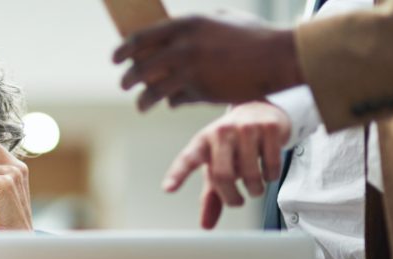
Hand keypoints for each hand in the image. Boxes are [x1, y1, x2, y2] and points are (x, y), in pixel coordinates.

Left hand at [113, 15, 301, 110]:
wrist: (276, 58)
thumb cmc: (252, 36)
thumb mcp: (220, 20)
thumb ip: (194, 27)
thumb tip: (171, 34)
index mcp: (185, 25)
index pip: (140, 39)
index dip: (123, 50)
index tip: (115, 59)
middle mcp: (183, 48)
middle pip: (140, 67)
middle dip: (128, 79)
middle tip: (124, 84)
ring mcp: (191, 72)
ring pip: (153, 91)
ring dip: (143, 100)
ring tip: (142, 105)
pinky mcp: (200, 92)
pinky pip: (176, 100)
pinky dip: (172, 102)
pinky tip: (172, 103)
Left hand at [163, 101, 290, 228]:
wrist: (258, 110)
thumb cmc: (232, 143)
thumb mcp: (217, 166)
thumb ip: (211, 196)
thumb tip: (206, 225)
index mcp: (202, 142)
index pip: (187, 160)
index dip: (177, 174)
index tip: (168, 188)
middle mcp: (221, 132)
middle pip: (223, 176)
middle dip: (232, 197)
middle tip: (237, 201)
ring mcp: (245, 128)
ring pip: (250, 174)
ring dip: (254, 189)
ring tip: (254, 186)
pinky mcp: (268, 128)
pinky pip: (271, 165)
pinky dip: (271, 176)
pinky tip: (267, 171)